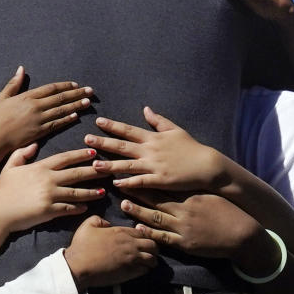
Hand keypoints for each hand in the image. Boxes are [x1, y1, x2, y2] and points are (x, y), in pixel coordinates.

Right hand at [0, 66, 92, 153]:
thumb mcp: (2, 98)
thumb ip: (13, 83)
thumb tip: (21, 68)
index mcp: (27, 97)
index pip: (51, 88)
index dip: (65, 86)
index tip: (75, 84)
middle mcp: (35, 106)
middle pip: (60, 97)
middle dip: (77, 93)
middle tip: (90, 91)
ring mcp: (39, 119)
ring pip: (62, 110)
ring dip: (76, 105)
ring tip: (87, 102)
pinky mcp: (39, 132)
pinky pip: (57, 123)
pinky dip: (67, 119)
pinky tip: (76, 116)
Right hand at [0, 144, 106, 231]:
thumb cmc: (2, 190)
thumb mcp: (10, 167)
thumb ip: (22, 154)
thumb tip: (34, 145)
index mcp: (40, 168)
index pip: (65, 158)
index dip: (80, 155)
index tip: (93, 153)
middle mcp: (48, 180)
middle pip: (76, 173)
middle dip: (93, 171)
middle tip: (107, 170)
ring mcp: (50, 196)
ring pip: (76, 192)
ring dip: (91, 192)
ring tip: (102, 191)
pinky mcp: (49, 211)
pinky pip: (68, 208)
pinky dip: (79, 208)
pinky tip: (86, 207)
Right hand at [63, 216, 157, 289]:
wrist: (78, 266)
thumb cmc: (81, 246)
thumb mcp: (87, 226)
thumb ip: (98, 219)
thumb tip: (107, 223)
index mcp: (121, 232)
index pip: (142, 232)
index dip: (143, 236)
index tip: (140, 240)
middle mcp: (130, 244)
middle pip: (152, 244)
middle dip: (153, 247)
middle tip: (149, 251)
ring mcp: (132, 259)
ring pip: (153, 258)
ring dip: (152, 259)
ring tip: (148, 262)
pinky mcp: (131, 272)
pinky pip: (146, 270)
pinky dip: (146, 269)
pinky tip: (142, 269)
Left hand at [84, 107, 227, 191]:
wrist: (207, 165)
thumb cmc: (191, 148)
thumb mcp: (175, 130)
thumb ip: (158, 120)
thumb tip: (145, 109)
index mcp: (153, 138)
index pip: (129, 130)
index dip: (113, 125)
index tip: (98, 121)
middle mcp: (151, 150)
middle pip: (123, 146)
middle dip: (104, 142)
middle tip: (86, 140)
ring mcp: (155, 166)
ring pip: (128, 165)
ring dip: (110, 165)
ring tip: (94, 165)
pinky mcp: (160, 180)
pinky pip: (141, 181)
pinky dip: (129, 182)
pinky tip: (116, 184)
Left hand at [120, 190, 271, 270]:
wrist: (244, 235)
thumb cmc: (228, 213)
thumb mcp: (211, 196)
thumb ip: (193, 189)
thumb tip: (179, 179)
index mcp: (191, 196)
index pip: (166, 185)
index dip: (148, 179)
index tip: (133, 171)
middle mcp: (185, 209)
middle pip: (156, 198)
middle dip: (138, 191)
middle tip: (120, 184)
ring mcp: (184, 226)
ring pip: (156, 217)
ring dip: (139, 211)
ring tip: (124, 204)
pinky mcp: (185, 243)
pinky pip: (164, 237)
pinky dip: (150, 233)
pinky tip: (138, 229)